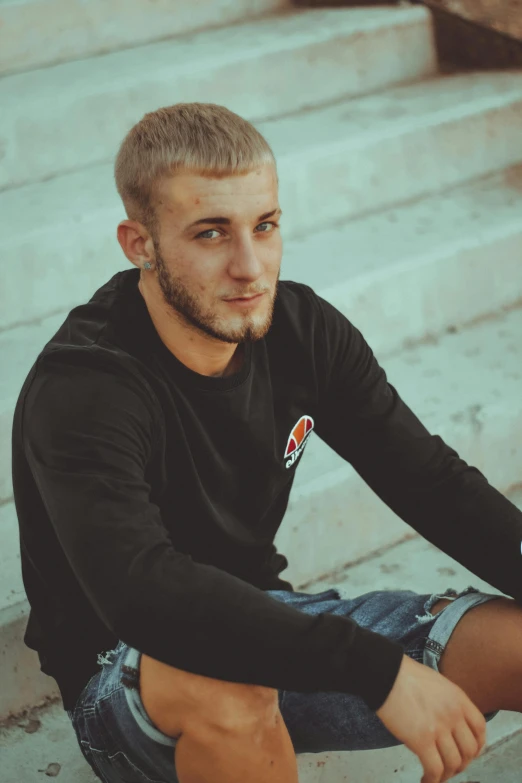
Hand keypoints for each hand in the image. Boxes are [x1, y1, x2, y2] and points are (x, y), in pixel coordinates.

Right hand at [376, 654, 486, 782]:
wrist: (385, 673)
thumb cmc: (404, 675)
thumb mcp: (436, 683)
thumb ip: (446, 702)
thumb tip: (445, 723)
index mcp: (458, 698)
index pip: (480, 728)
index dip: (478, 745)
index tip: (470, 753)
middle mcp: (453, 714)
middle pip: (469, 750)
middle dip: (462, 764)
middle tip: (450, 767)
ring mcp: (439, 728)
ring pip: (453, 763)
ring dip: (446, 775)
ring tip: (435, 776)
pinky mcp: (421, 740)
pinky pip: (434, 769)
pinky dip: (432, 780)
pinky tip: (424, 780)